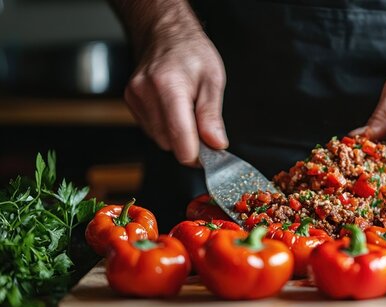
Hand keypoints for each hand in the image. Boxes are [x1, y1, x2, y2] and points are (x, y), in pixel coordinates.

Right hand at [125, 31, 227, 165]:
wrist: (166, 33)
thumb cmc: (192, 53)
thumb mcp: (213, 80)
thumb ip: (212, 115)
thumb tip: (216, 143)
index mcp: (169, 86)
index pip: (179, 138)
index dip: (197, 154)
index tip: (211, 154)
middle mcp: (146, 92)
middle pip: (169, 142)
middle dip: (189, 143)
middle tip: (204, 128)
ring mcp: (134, 97)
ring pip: (159, 139)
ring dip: (177, 135)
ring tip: (188, 112)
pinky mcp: (129, 101)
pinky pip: (151, 130)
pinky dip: (166, 127)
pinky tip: (174, 109)